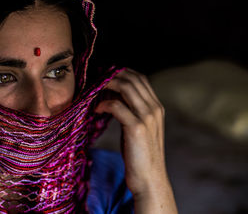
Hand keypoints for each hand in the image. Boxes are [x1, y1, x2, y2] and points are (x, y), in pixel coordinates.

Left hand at [95, 68, 176, 212]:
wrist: (150, 179)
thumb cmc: (139, 154)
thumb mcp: (137, 127)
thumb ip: (130, 110)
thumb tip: (112, 96)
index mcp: (156, 107)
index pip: (141, 78)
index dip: (122, 72)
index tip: (105, 73)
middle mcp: (154, 109)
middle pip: (133, 79)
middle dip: (113, 74)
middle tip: (96, 77)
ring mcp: (147, 117)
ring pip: (126, 88)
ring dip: (107, 84)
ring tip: (94, 88)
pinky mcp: (137, 128)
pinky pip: (116, 106)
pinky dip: (104, 104)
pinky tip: (96, 109)